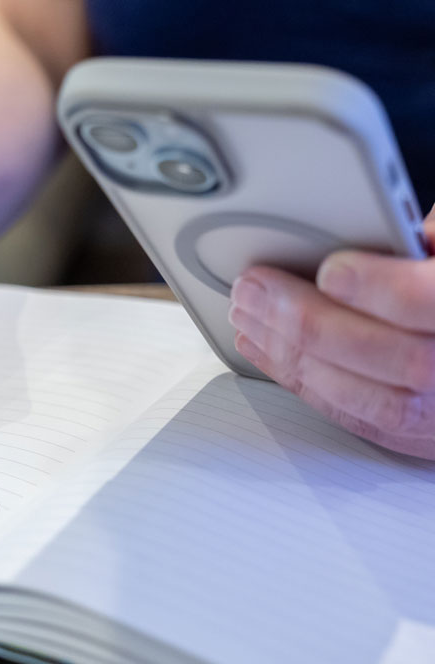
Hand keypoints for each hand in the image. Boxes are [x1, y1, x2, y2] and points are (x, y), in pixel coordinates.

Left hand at [228, 216, 434, 458]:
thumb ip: (430, 238)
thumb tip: (382, 228)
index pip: (427, 304)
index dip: (376, 287)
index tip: (330, 268)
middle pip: (383, 355)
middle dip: (306, 319)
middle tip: (253, 288)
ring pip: (355, 393)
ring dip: (287, 351)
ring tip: (247, 314)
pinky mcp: (407, 435)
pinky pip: (343, 413)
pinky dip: (294, 377)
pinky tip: (261, 346)